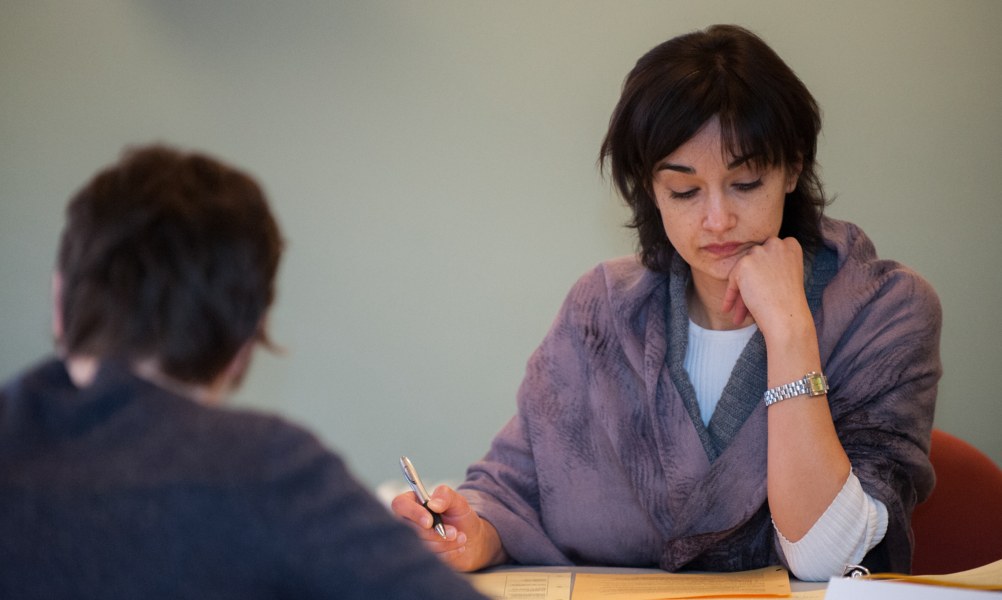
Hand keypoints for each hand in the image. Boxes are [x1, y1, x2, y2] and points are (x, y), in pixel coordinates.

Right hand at [390, 484, 505, 571]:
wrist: (471, 539)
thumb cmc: (460, 517)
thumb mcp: (458, 502)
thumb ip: (446, 495)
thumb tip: (433, 504)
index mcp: (413, 502)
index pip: (400, 505)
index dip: (413, 513)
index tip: (430, 521)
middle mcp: (408, 522)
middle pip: (409, 530)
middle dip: (435, 533)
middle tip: (455, 531)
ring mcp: (412, 541)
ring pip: (420, 546)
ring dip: (444, 543)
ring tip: (461, 537)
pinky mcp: (419, 558)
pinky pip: (429, 559)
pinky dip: (447, 554)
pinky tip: (458, 548)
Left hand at [721, 236, 811, 336]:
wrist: (787, 315)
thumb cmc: (790, 302)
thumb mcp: (788, 275)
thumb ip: (773, 265)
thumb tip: (755, 266)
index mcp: (791, 245)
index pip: (770, 253)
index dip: (764, 270)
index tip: (763, 284)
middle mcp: (776, 244)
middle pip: (756, 263)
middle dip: (751, 282)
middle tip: (750, 300)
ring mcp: (760, 252)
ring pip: (744, 273)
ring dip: (741, 293)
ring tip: (739, 314)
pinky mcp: (745, 263)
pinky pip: (732, 280)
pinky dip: (730, 296)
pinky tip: (727, 309)